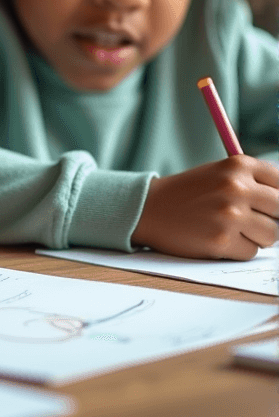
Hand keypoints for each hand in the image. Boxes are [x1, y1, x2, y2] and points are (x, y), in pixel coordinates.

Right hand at [132, 157, 278, 258]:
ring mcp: (230, 214)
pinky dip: (239, 249)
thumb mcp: (220, 174)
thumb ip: (252, 182)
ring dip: (256, 236)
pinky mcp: (222, 240)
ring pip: (270, 235)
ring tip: (232, 228)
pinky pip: (251, 252)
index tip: (270, 205)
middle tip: (252, 219)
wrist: (150, 208)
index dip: (277, 197)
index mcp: (238, 165)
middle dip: (271, 218)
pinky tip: (219, 238)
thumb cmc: (188, 192)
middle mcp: (236, 187)